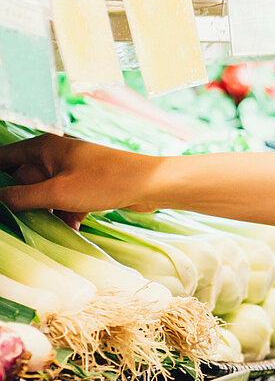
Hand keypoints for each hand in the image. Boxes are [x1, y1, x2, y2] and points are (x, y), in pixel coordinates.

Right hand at [0, 134, 162, 222]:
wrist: (153, 185)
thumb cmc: (107, 181)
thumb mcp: (57, 193)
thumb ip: (20, 198)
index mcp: (43, 148)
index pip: (4, 158)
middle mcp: (55, 156)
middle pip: (23, 180)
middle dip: (19, 201)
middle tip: (14, 223)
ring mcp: (73, 172)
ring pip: (46, 194)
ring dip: (44, 213)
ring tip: (39, 230)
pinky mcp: (88, 187)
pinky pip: (67, 202)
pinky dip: (66, 216)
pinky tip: (69, 231)